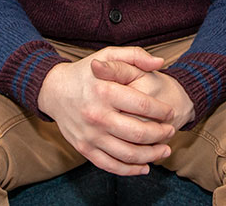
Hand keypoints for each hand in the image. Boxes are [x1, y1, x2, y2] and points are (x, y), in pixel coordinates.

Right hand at [38, 46, 176, 175]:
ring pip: (128, 153)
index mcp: (104, 90)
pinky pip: (110, 165)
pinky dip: (130, 170)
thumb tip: (159, 63)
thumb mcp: (108, 54)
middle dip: (160, 134)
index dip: (162, 111)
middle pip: (138, 133)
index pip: (142, 106)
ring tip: (164, 150)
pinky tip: (144, 167)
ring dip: (151, 155)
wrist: (54, 91)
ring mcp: (90, 135)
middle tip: (170, 131)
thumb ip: (135, 55)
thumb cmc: (85, 72)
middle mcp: (96, 115)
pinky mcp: (84, 148)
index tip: (170, 112)